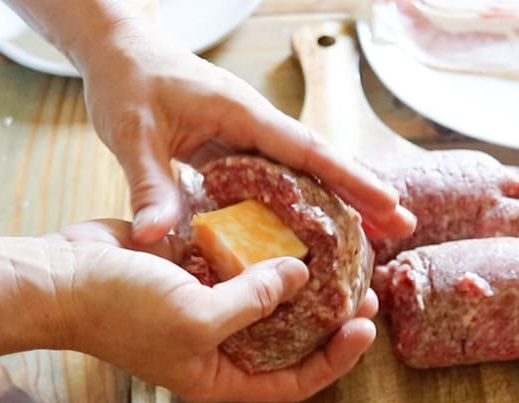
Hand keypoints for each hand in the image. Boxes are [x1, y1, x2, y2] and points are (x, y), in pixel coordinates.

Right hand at [48, 220, 377, 402]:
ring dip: (298, 278)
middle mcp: (216, 343)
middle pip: (286, 338)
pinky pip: (239, 262)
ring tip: (336, 255)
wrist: (62, 276)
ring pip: (265, 297)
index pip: (292, 381)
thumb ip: (253, 303)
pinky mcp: (195, 270)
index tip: (365, 326)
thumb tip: (299, 277)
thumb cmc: (120, 310)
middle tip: (362, 287)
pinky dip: (262, 249)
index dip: (335, 359)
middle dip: (326, 316)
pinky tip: (288, 228)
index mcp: (217, 373)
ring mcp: (205, 304)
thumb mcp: (195, 318)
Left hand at [75, 18, 415, 243]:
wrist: (118, 49)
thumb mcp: (132, 134)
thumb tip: (155, 238)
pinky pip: (274, 176)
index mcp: (242, 114)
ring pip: (301, 171)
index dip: (349, 179)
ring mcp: (246, 133)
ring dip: (335, 200)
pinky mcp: (233, 143)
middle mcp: (254, 123)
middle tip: (400, 228)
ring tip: (370, 235)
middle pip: (318, 163)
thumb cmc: (127, 80)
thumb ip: (148, 184)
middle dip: (359, 194)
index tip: (388, 204)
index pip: (307, 150)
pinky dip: (298, 199)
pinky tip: (310, 225)